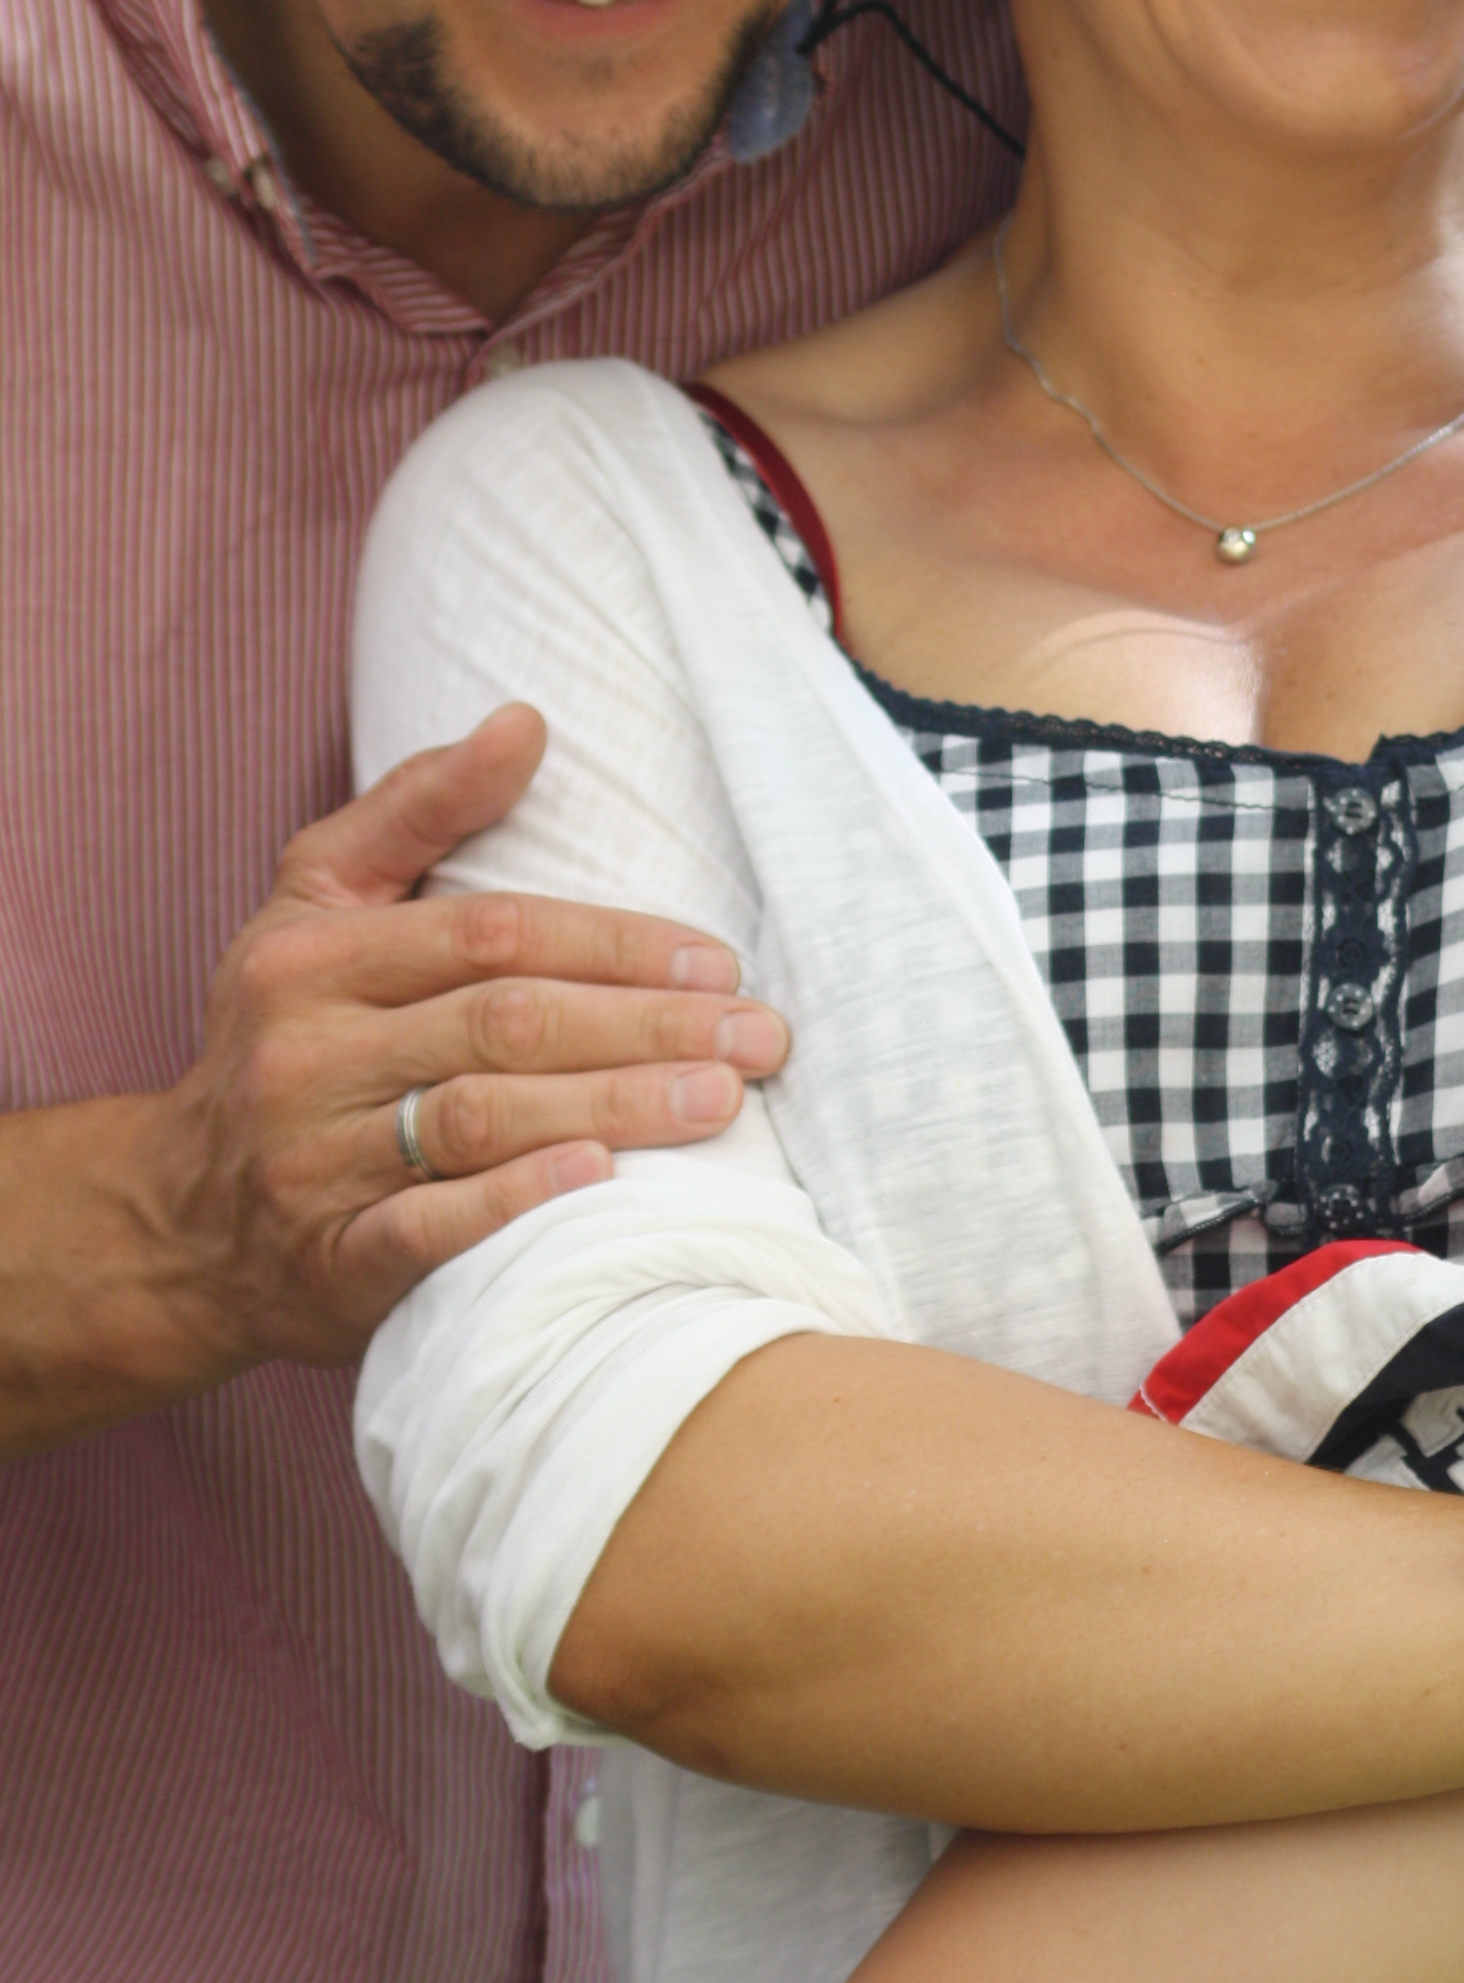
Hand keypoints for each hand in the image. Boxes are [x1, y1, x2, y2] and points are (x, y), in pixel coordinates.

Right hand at [150, 702, 787, 1375]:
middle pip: (504, 1024)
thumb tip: (526, 722)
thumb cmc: (286, 1033)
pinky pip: (427, 1229)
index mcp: (310, 957)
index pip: (489, 933)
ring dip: (613, 1108)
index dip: (613, 943)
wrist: (185, 1220)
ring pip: (480, 1120)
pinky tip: (597, 1178)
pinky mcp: (329, 1261)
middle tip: (759, 1037)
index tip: (717, 960)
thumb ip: (418, 806)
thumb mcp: (318, 902)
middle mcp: (305, 1054)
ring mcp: (310, 1163)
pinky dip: (514, 1202)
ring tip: (720, 1100)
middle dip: (647, 1027)